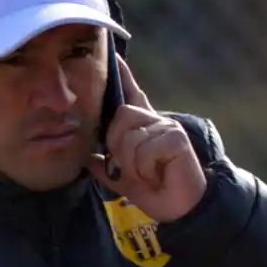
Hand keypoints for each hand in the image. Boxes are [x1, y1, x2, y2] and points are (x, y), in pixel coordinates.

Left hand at [85, 56, 206, 223]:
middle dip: (118, 146)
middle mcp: (155, 121)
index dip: (123, 77)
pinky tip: (158, 174)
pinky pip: (145, 149)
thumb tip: (87, 158)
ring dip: (132, 163)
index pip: (131, 95)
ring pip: (131, 135)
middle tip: (131, 168)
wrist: (180, 210)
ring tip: (147, 174)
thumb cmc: (155, 192)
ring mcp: (167, 127)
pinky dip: (145, 168)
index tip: (114, 57)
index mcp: (143, 128)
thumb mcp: (124, 180)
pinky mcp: (176, 138)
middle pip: (121, 115)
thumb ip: (105, 168)